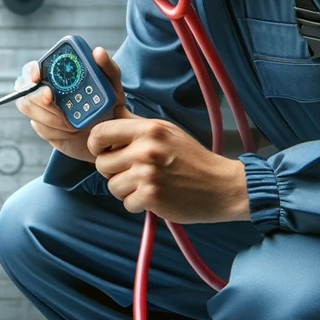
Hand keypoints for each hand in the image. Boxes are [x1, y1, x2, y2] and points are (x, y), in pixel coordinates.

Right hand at [14, 46, 127, 164]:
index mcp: (58, 75)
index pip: (35, 68)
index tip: (38, 78)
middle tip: (57, 104)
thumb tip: (98, 51)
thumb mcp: (113, 87)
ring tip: (74, 124)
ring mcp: (42, 110)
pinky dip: (58, 132)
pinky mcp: (43, 128)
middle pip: (28, 91)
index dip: (32, 71)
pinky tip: (71, 132)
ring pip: (30, 110)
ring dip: (52, 118)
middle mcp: (45, 89)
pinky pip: (41, 129)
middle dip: (41, 100)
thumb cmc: (109, 107)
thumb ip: (108, 68)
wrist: (108, 138)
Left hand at [87, 115, 249, 223]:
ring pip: (112, 186)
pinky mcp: (151, 197)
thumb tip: (110, 116)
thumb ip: (136, 125)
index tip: (104, 152)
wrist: (222, 185)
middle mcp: (145, 149)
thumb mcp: (166, 131)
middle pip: (102, 164)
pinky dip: (139, 204)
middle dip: (114, 172)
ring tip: (149, 184)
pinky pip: (126, 203)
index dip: (97, 145)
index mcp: (148, 129)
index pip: (100, 133)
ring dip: (127, 190)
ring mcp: (147, 174)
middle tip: (135, 172)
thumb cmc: (192, 159)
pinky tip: (156, 197)